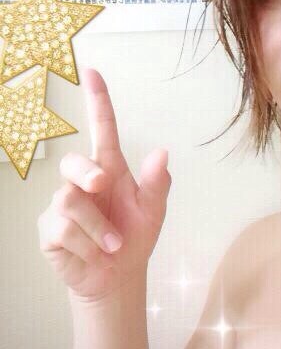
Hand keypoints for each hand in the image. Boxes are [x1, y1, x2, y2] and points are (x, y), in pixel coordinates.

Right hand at [37, 67, 171, 303]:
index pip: (102, 128)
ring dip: (99, 229)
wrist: (117, 278)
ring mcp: (63, 205)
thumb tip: (162, 152)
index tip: (91, 71)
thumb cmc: (134, 236)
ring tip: (113, 245)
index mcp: (110, 169)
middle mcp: (83, 182)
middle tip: (101, 185)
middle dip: (85, 173)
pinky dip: (86, 245)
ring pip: (70, 201)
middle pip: (71, 162)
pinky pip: (62, 229)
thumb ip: (158, 184)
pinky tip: (93, 254)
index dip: (97, 100)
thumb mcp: (153, 211)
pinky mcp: (49, 229)